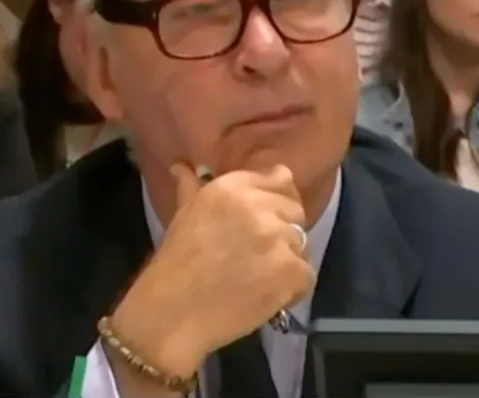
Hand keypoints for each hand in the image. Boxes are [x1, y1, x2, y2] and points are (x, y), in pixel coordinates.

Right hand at [109, 164, 313, 377]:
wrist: (172, 312)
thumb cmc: (174, 263)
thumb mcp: (182, 215)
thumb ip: (190, 186)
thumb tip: (182, 165)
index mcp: (232, 188)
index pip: (281, 177)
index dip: (277, 197)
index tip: (266, 216)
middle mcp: (258, 207)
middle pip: (295, 210)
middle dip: (282, 229)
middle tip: (258, 253)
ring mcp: (277, 239)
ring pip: (301, 243)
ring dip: (286, 259)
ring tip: (259, 276)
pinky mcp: (290, 272)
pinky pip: (306, 274)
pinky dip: (292, 288)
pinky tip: (268, 294)